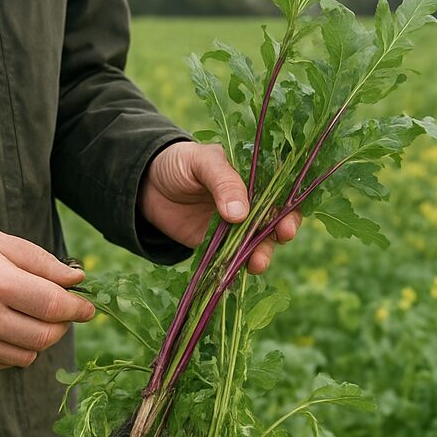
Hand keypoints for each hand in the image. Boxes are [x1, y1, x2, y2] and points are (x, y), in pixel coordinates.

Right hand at [0, 228, 94, 368]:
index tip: (88, 307)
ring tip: (32, 317)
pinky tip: (8, 328)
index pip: (52, 305)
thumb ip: (41, 261)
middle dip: (63, 325)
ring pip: (29, 354)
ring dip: (40, 338)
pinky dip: (17, 348)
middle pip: (44, 335)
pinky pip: (6, 362)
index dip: (77, 308)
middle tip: (63, 312)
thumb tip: (76, 280)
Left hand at [138, 141, 300, 274]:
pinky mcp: (218, 245)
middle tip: (281, 238)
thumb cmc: (178, 163)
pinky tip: (237, 274)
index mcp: (253, 177)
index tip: (288, 220)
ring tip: (257, 263)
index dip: (290, 207)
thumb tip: (241, 215)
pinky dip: (236, 267)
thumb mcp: (201, 162)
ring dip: (261, 254)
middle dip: (281, 232)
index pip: (282, 192)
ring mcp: (235, 227)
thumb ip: (223, 183)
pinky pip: (232, 258)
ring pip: (257, 243)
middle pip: (274, 221)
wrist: (146, 185)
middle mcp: (250, 203)